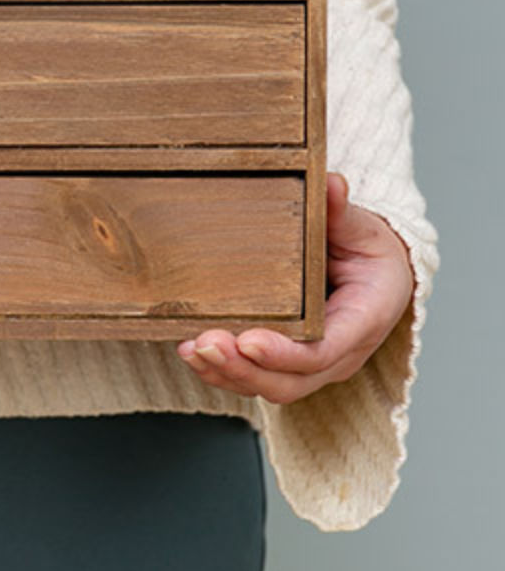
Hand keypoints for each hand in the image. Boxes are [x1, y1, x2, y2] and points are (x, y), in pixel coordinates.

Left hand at [176, 172, 415, 403]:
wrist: (379, 276)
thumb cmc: (371, 255)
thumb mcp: (362, 230)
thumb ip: (341, 211)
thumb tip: (332, 183)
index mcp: (362, 321)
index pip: (323, 351)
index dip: (284, 353)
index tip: (248, 341)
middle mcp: (340, 355)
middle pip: (290, 381)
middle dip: (244, 369)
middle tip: (205, 344)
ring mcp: (315, 365)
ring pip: (270, 387)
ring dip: (227, 374)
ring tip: (190, 350)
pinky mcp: (290, 364)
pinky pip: (257, 379)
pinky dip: (223, 373)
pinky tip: (192, 353)